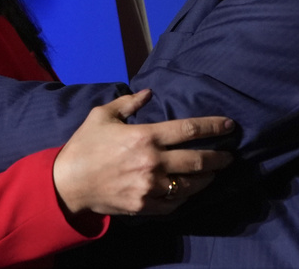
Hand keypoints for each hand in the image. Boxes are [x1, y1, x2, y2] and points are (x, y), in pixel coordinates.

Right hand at [52, 89, 233, 216]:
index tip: (230, 126)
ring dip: (207, 179)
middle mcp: (153, 162)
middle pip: (198, 160)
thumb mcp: (102, 115)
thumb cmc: (84, 145)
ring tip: (214, 174)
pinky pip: (174, 204)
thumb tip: (148, 93)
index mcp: (145, 136)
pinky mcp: (144, 206)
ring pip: (190, 185)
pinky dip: (186, 197)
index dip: (214, 127)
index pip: (189, 129)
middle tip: (230, 156)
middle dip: (220, 158)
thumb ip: (128, 103)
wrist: (67, 183)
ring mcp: (150, 187)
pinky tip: (190, 191)